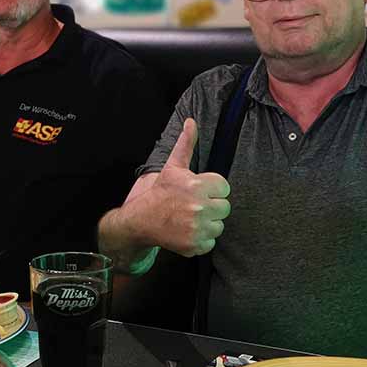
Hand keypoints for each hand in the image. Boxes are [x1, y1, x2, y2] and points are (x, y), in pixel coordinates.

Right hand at [141, 118, 230, 256]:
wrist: (141, 220)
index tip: (199, 192)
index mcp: (197, 185)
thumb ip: (186, 144)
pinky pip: (210, 242)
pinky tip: (187, 231)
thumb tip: (191, 121)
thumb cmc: (161, 192)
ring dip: (208, 224)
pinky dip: (201, 239)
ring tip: (190, 219)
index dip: (213, 190)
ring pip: (219, 226)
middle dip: (212, 207)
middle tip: (194, 206)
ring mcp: (197, 228)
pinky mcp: (194, 245)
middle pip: (225, 208)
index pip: (224, 188)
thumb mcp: (173, 166)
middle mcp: (199, 207)